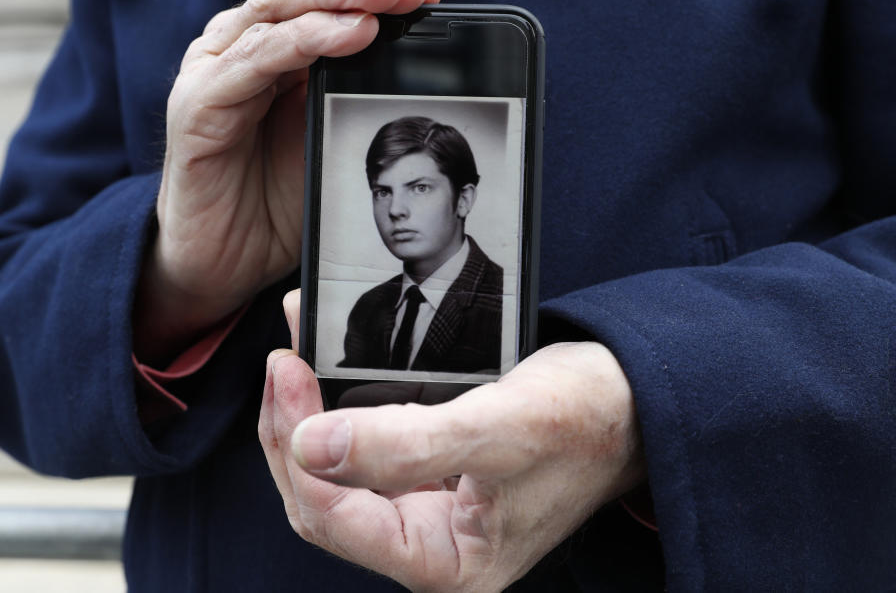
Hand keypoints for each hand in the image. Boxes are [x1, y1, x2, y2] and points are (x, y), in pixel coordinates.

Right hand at [133, 0, 442, 361]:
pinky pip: (254, 59)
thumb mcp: (325, 138)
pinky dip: (303, 41)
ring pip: (277, 10)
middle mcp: (239, 49)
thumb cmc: (270, 202)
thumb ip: (349, 92)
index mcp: (270, 52)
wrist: (218, 262)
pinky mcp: (198, 106)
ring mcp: (214, 72)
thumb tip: (410, 58)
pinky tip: (349, 33)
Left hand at [259, 290, 645, 591]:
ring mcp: (427, 511)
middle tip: (284, 359)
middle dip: (291, 428)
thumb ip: (407, 444)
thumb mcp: (499, 428)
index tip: (285, 369)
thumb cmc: (586, 420)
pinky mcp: (430, 476)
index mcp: (444, 561)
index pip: (332, 515)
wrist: (631, 401)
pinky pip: (365, 449)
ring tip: (296, 354)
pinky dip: (340, 407)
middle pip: (322, 499)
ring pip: (336, 473)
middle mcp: (428, 545)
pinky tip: (330, 365)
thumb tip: (311, 446)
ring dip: (308, 415)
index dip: (295, 442)